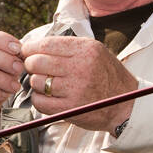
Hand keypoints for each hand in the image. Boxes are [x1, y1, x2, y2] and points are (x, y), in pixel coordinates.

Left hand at [21, 35, 137, 132]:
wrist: (126, 104)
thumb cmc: (107, 76)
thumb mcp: (95, 52)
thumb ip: (68, 47)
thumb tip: (34, 46)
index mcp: (86, 49)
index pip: (45, 44)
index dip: (30, 48)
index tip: (26, 52)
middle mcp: (81, 67)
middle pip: (37, 62)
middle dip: (30, 65)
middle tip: (34, 69)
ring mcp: (75, 89)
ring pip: (36, 81)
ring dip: (36, 83)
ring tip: (45, 83)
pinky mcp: (70, 108)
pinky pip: (40, 101)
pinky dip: (38, 99)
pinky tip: (47, 97)